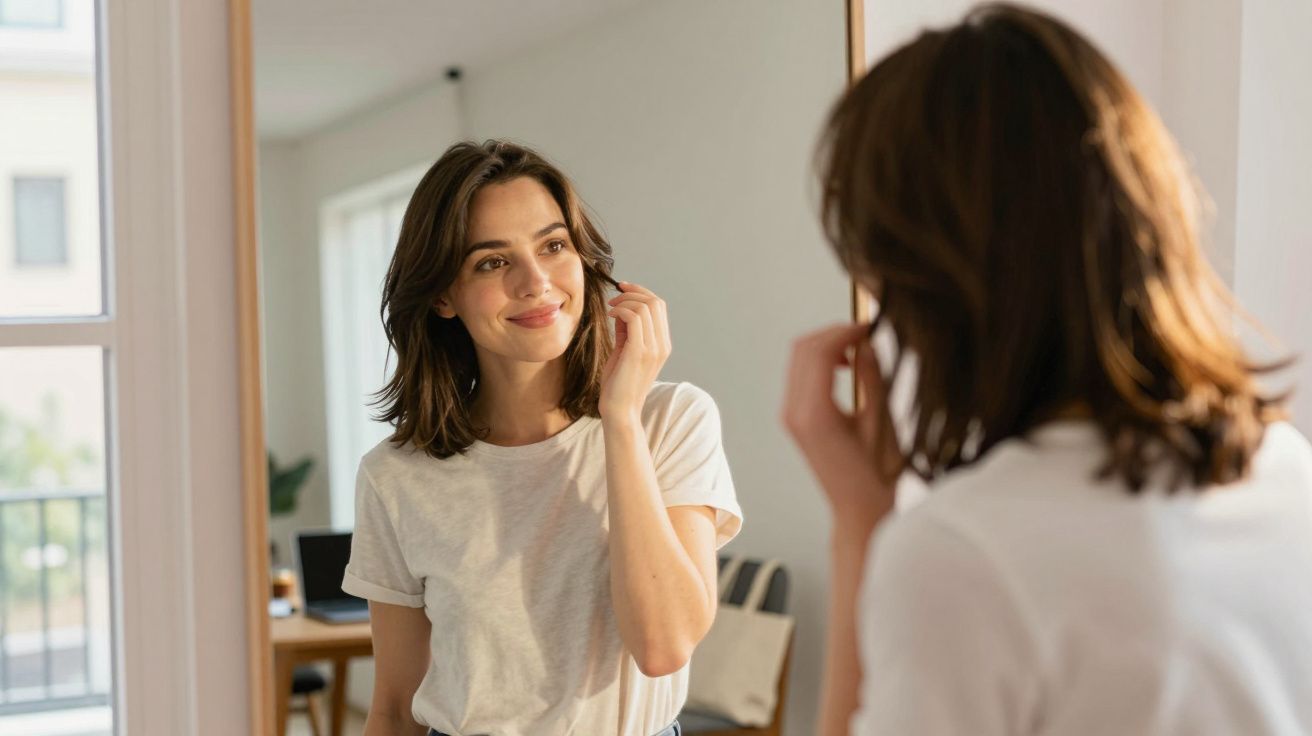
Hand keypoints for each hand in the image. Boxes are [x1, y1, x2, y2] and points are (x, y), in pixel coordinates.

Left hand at [599, 282, 671, 419]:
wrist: (620, 411)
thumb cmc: (618, 385)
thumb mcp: (624, 352)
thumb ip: (626, 331)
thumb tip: (621, 309)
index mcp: (662, 344)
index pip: (659, 306)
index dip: (641, 292)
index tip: (622, 289)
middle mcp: (662, 344)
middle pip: (655, 302)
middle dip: (633, 292)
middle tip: (614, 297)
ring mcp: (654, 348)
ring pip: (646, 306)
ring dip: (625, 301)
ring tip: (610, 308)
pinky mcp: (640, 351)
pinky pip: (634, 317)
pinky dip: (621, 309)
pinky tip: (610, 315)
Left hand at [781, 322, 901, 532]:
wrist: (859, 509)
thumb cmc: (877, 474)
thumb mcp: (880, 422)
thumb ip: (872, 378)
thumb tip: (866, 343)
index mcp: (815, 414)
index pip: (818, 352)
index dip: (844, 332)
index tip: (870, 326)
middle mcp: (795, 412)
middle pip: (802, 349)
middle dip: (833, 333)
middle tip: (865, 332)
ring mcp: (791, 415)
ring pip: (798, 359)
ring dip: (826, 345)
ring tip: (859, 347)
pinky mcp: (795, 418)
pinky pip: (800, 375)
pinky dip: (820, 361)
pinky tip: (846, 365)